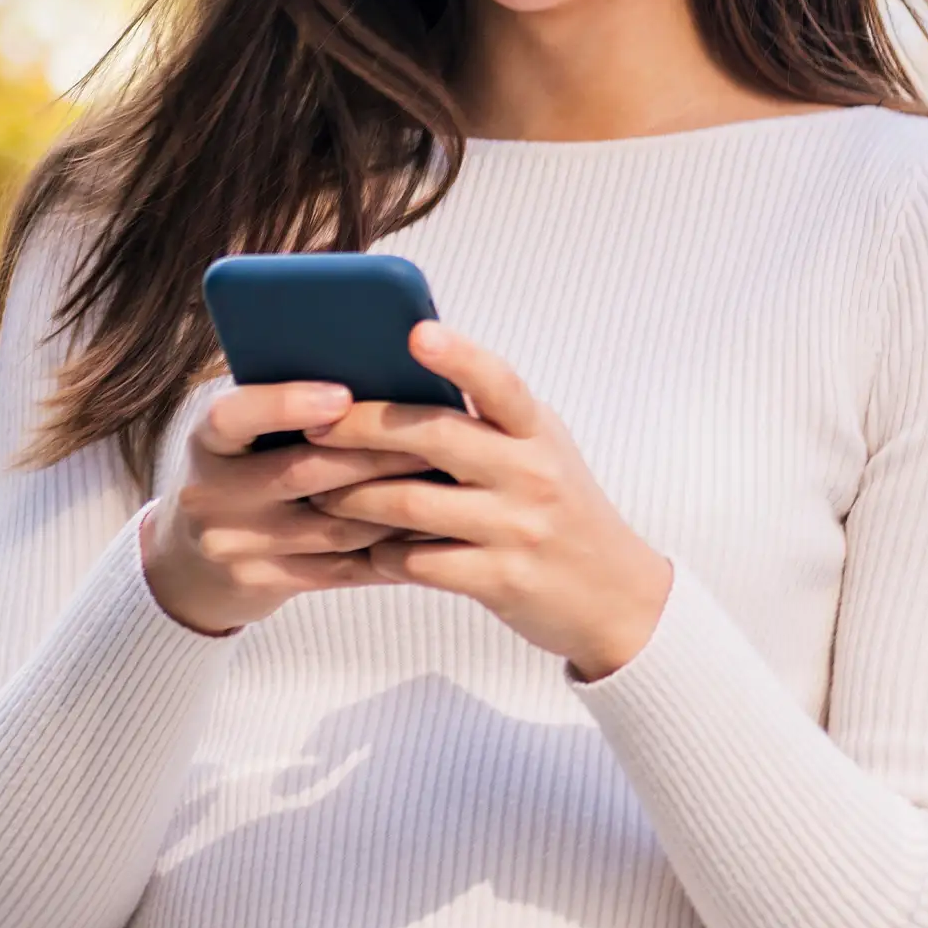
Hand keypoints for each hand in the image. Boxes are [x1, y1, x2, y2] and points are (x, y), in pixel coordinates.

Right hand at [141, 381, 434, 635]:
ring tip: (449, 481)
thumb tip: (381, 365)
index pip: (233, 416)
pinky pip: (339, 569)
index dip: (286, 404)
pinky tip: (432, 532)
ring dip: (395, 504)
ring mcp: (233, 545)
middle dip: (374, 454)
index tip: (342, 395)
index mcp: (207, 440)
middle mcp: (210, 494)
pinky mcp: (261, 584)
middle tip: (437, 437)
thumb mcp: (247, 432)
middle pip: (301, 472)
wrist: (192, 559)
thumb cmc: (245, 467)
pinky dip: (390, 550)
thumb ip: (293, 402)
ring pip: (331, 525)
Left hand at [305, 322, 672, 681]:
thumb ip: (489, 420)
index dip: (459, 355)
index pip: (500, 382)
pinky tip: (361, 550)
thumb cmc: (560, 510)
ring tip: (317, 493)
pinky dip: (380, 555)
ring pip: (411, 503)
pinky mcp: (499, 580)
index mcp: (539, 432)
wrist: (614, 596)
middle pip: (436, 436)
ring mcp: (516, 528)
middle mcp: (531, 473)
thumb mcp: (541, 451)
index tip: (416, 332)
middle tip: (313, 423)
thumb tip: (409, 376)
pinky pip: (418, 562)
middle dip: (363, 427)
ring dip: (353, 498)